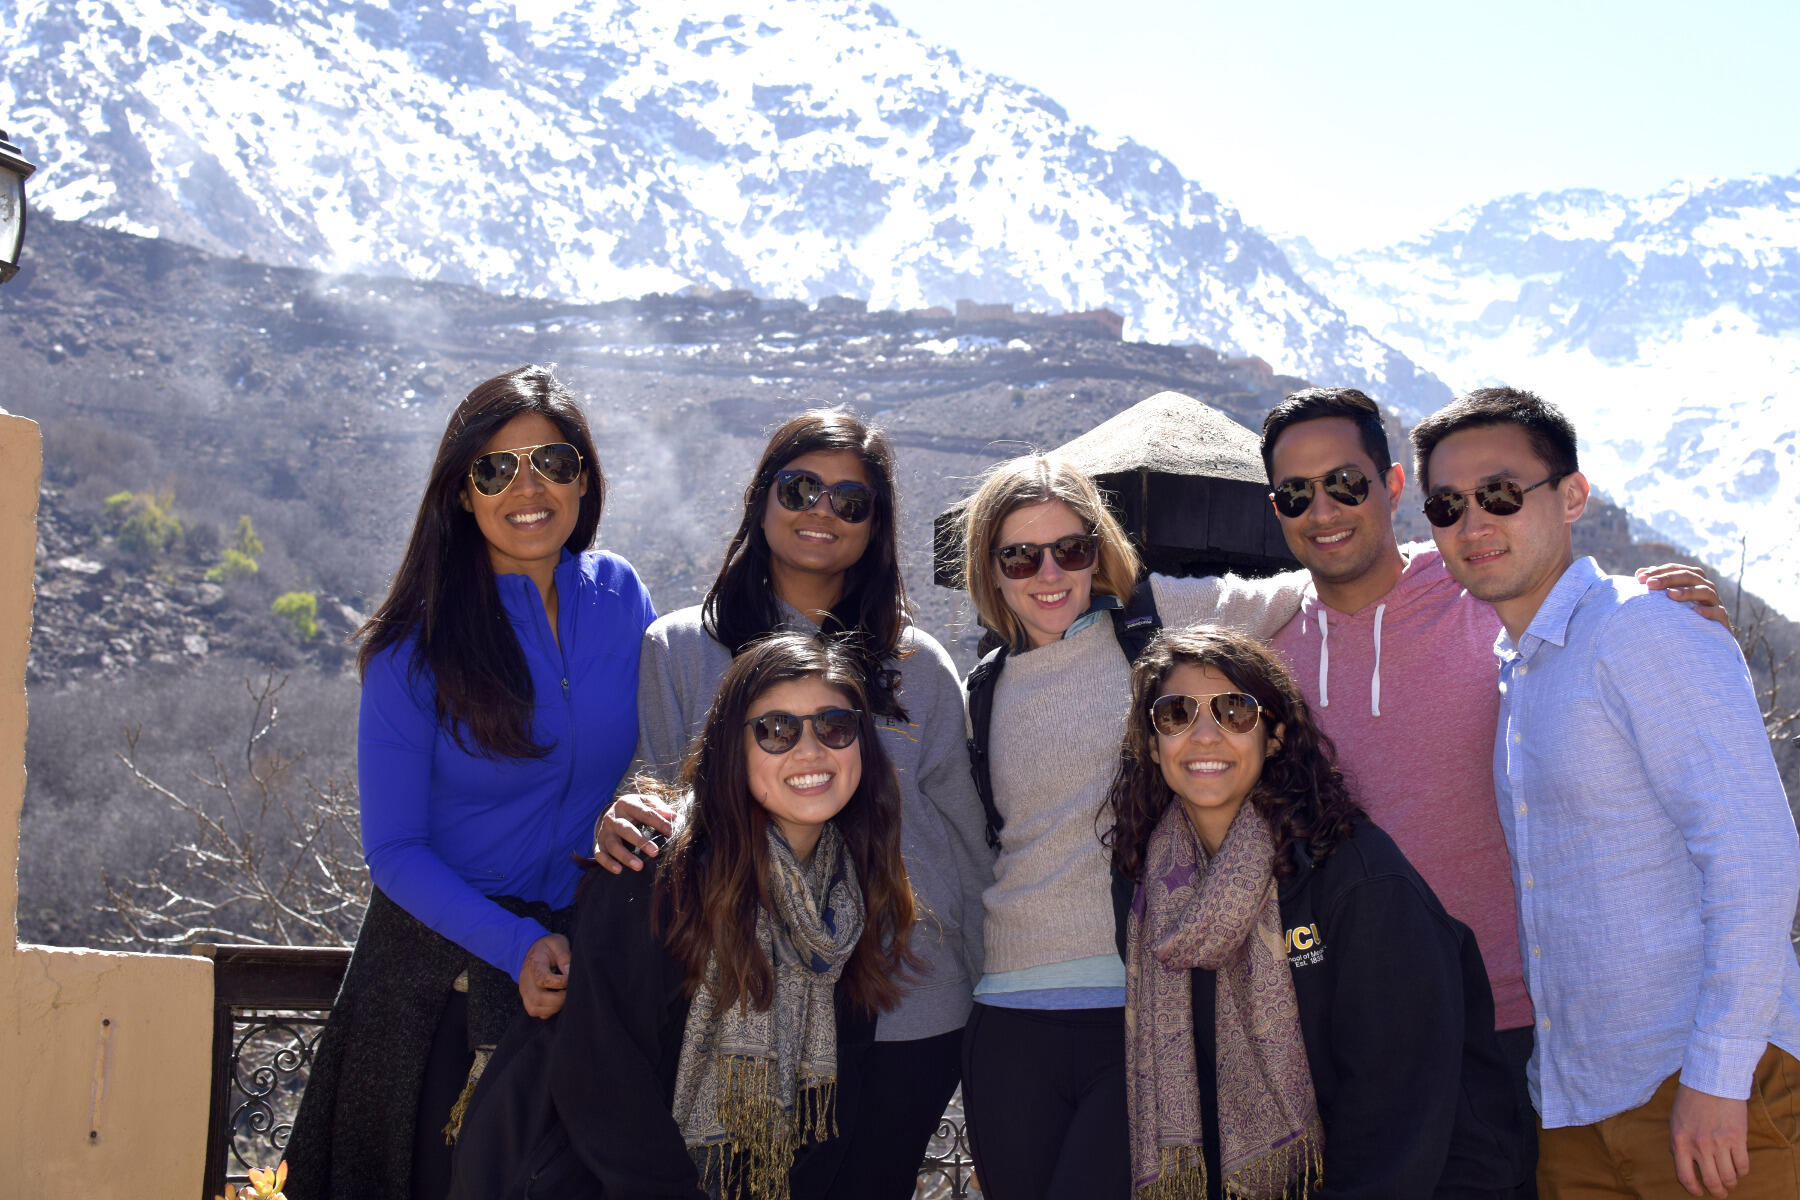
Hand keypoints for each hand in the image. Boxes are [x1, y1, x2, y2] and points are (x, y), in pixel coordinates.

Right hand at [518, 933, 571, 1017]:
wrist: (534, 949)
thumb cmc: (549, 947)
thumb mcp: (558, 943)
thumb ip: (564, 957)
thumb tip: (569, 973)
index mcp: (534, 964)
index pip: (543, 979)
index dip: (560, 982)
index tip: (570, 978)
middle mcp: (526, 980)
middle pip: (538, 998)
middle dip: (559, 1000)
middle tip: (571, 992)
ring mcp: (525, 991)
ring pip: (535, 1009)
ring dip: (554, 1007)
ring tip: (565, 997)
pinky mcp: (528, 999)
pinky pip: (536, 1012)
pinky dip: (548, 1011)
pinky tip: (558, 1001)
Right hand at [593, 794, 674, 873]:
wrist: (609, 814)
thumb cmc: (634, 810)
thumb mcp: (645, 802)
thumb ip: (659, 807)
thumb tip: (674, 816)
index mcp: (626, 804)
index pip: (644, 812)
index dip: (658, 822)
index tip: (670, 832)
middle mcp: (613, 817)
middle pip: (626, 829)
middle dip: (640, 841)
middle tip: (655, 852)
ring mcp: (604, 831)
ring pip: (613, 844)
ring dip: (625, 856)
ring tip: (639, 866)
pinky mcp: (598, 843)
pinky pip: (599, 854)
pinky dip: (607, 863)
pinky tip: (618, 870)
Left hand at [1637, 564, 1730, 632]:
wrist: (1707, 640)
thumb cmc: (1682, 615)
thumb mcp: (1669, 600)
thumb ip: (1657, 586)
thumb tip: (1640, 573)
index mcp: (1693, 580)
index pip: (1677, 569)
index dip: (1660, 571)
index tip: (1640, 578)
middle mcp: (1705, 588)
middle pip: (1690, 576)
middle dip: (1669, 578)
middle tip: (1650, 584)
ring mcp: (1715, 603)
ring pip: (1705, 591)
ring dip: (1688, 592)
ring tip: (1670, 595)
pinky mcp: (1722, 619)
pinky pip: (1718, 612)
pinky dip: (1708, 611)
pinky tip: (1695, 612)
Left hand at [1669, 1083, 1748, 1197]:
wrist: (1711, 1081)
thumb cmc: (1691, 1100)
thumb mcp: (1675, 1122)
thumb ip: (1678, 1143)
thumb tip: (1684, 1164)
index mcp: (1679, 1142)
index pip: (1685, 1177)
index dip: (1693, 1190)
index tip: (1699, 1193)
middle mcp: (1699, 1146)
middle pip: (1711, 1182)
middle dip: (1717, 1192)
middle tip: (1721, 1193)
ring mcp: (1719, 1143)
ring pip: (1729, 1178)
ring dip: (1731, 1183)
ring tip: (1731, 1181)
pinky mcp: (1738, 1139)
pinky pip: (1743, 1166)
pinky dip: (1742, 1171)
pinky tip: (1739, 1168)